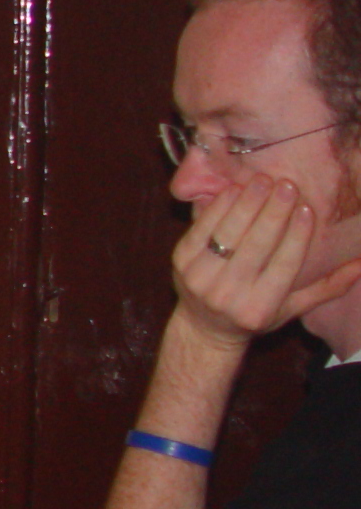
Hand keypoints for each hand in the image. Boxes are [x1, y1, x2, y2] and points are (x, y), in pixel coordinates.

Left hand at [173, 174, 360, 350]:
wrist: (204, 328)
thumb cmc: (255, 313)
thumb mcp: (293, 308)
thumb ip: (328, 286)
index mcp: (259, 307)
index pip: (283, 266)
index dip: (296, 235)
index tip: (307, 208)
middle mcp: (228, 294)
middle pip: (256, 245)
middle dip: (273, 212)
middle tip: (288, 185)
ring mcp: (200, 278)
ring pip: (228, 233)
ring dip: (247, 203)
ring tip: (264, 181)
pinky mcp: (181, 262)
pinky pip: (202, 228)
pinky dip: (220, 207)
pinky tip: (236, 189)